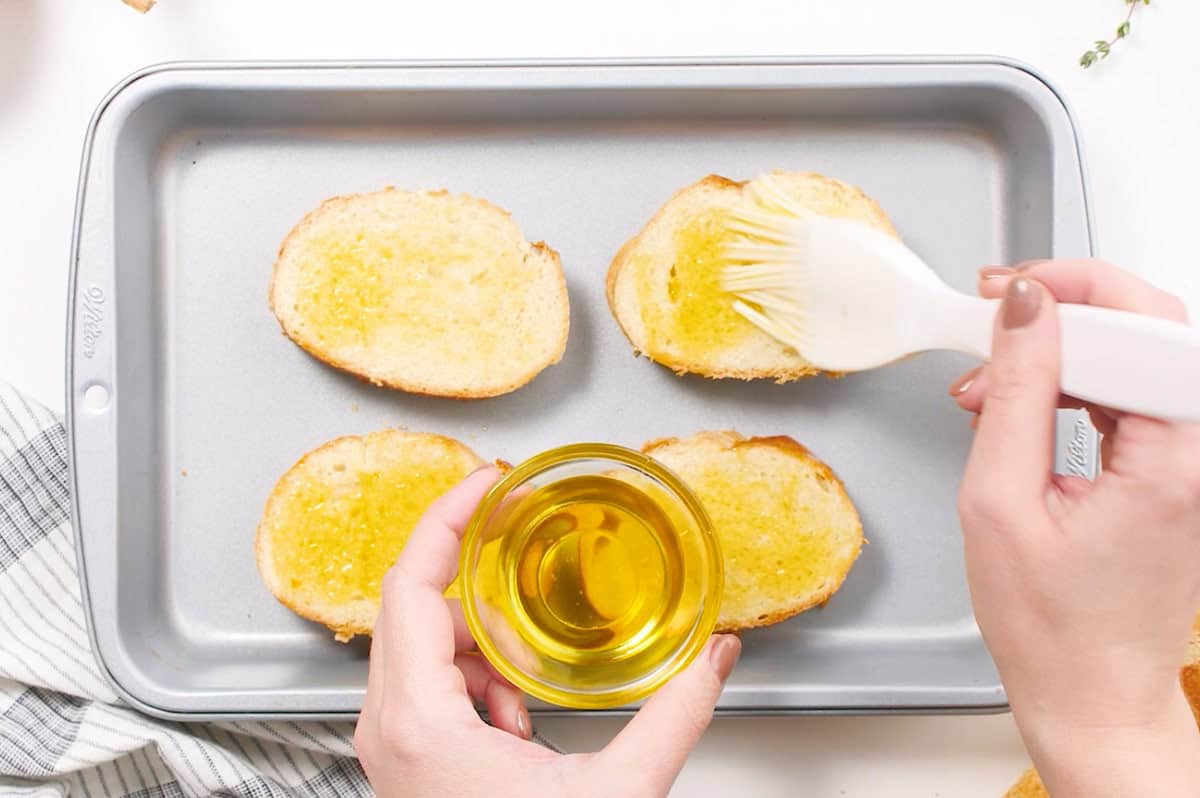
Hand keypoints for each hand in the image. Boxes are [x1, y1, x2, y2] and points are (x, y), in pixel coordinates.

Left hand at [354, 466, 741, 797]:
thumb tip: (718, 657)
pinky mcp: (402, 755)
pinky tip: (518, 723)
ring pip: (426, 645)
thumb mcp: (616, 793)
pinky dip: (477, 680)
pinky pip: (431, 682)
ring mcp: (388, 741)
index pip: (412, 584)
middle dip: (481, 583)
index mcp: (417, 720)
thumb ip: (675, 716)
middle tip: (527, 556)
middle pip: (416, 605)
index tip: (487, 481)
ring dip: (484, 645)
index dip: (450, 519)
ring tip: (532, 688)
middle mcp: (385, 724)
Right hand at [950, 259, 1199, 796]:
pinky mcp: (1172, 470)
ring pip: (1135, 358)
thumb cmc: (1051, 626)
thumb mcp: (1001, 500)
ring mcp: (1191, 462)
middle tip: (994, 314)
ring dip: (1059, 353)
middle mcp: (1198, 454)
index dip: (1069, 290)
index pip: (1142, 325)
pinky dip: (1071, 386)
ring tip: (988, 381)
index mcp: (1173, 460)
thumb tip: (1024, 311)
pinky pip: (1128, 396)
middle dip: (1063, 311)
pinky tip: (1021, 402)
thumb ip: (1016, 393)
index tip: (1004, 289)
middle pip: (1147, 330)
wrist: (1088, 694)